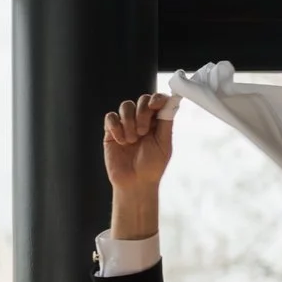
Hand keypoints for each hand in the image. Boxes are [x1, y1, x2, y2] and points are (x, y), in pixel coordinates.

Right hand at [102, 92, 172, 238]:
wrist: (134, 183)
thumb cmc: (152, 166)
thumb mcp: (165, 144)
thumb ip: (166, 122)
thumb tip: (171, 101)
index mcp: (158, 121)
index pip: (158, 100)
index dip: (156, 98)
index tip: (154, 105)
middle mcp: (142, 120)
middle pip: (141, 100)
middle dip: (142, 113)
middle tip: (143, 132)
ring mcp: (126, 125)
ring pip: (125, 106)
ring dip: (129, 121)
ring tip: (132, 140)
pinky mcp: (111, 132)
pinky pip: (110, 118)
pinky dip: (116, 126)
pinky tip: (121, 140)